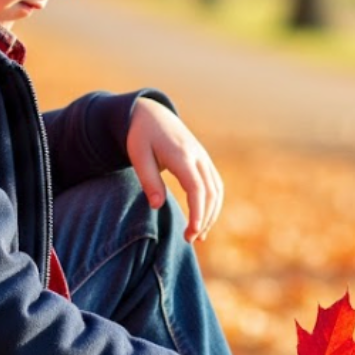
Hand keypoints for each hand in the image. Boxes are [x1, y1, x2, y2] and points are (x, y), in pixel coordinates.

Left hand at [125, 97, 223, 241]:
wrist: (152, 115)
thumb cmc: (141, 136)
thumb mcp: (137, 156)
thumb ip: (148, 180)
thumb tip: (157, 206)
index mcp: (181, 155)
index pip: (196, 187)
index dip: (198, 211)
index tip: (193, 232)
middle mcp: (197, 156)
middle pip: (210, 192)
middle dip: (204, 219)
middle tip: (189, 240)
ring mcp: (203, 158)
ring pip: (217, 190)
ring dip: (211, 214)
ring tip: (198, 235)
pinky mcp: (204, 161)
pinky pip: (215, 185)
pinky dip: (213, 204)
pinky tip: (204, 219)